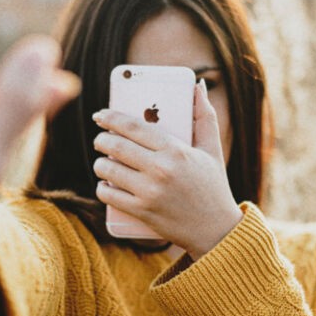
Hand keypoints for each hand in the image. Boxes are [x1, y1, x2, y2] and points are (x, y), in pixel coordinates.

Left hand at [92, 80, 241, 257]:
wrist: (216, 230)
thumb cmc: (213, 186)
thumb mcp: (213, 149)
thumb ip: (205, 116)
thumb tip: (198, 86)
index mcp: (176, 150)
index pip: (133, 127)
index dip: (111, 118)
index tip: (100, 115)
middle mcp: (161, 169)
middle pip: (115, 146)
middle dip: (102, 140)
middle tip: (101, 140)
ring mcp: (149, 192)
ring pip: (107, 169)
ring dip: (100, 163)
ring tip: (104, 162)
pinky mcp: (141, 212)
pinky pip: (108, 194)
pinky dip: (102, 187)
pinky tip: (105, 183)